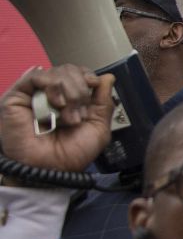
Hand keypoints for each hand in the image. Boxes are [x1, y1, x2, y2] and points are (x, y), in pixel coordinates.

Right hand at [0, 65, 115, 171]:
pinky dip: (51, 86)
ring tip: (67, 116)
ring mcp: (35, 94)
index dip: (88, 76)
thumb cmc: (71, 154)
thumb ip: (104, 103)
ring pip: (55, 72)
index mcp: (72, 100)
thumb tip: (108, 77)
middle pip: (69, 70)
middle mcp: (53, 95)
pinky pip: (36, 76)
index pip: (80, 73)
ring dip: (68, 92)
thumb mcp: (98, 128)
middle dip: (80, 90)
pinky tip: (56, 104)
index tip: (94, 85)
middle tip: (78, 114)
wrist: (51, 169)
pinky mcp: (17, 96)